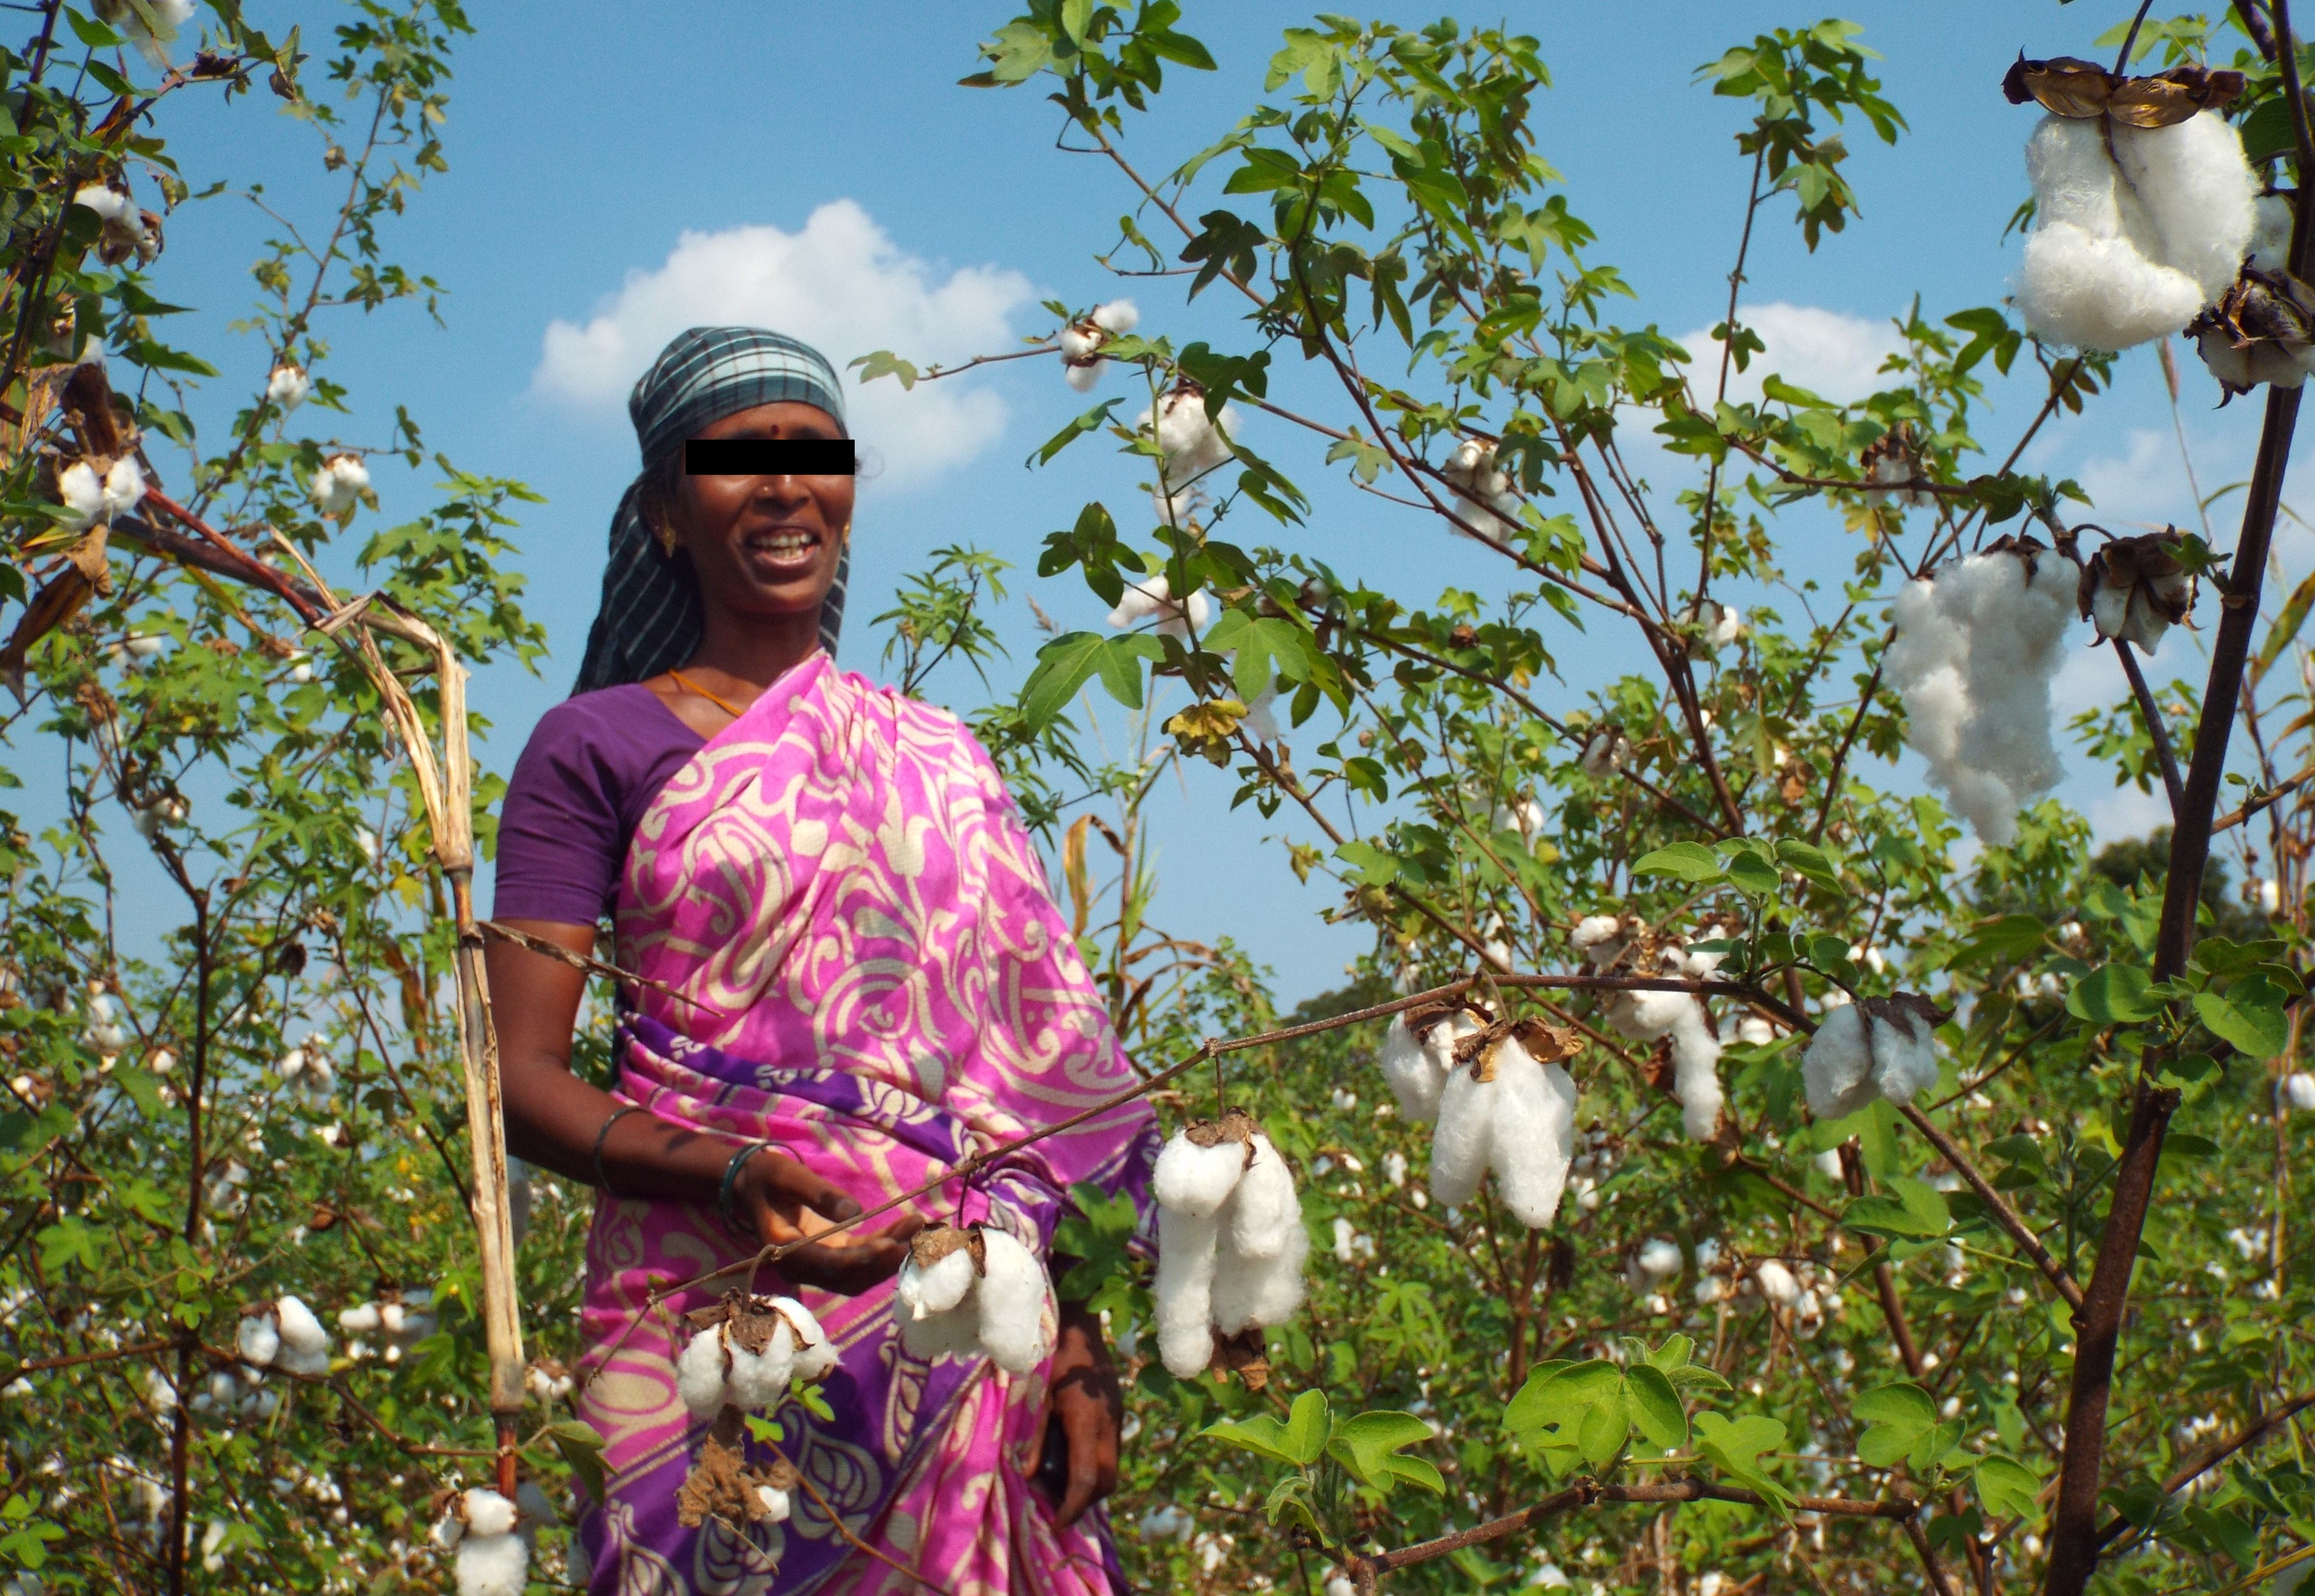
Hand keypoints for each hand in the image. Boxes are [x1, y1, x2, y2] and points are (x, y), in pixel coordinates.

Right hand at [732, 1148, 919, 1295]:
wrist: (749, 1185)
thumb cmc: (766, 1177)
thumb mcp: (787, 1175)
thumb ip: (818, 1193)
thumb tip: (855, 1212)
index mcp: (785, 1250)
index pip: (830, 1264)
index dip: (863, 1257)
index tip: (892, 1243)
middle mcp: (801, 1267)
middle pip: (849, 1277)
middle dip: (884, 1258)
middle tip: (914, 1230)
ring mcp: (816, 1266)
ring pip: (858, 1275)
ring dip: (889, 1257)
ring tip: (917, 1227)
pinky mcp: (829, 1256)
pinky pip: (859, 1262)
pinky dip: (883, 1250)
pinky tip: (905, 1230)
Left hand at [1037, 1297, 1121, 1525]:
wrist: (1076, 1318)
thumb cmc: (1048, 1353)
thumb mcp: (1035, 1395)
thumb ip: (1035, 1437)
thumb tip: (1028, 1476)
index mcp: (1086, 1418)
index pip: (1087, 1478)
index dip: (1072, 1508)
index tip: (1056, 1525)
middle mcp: (1108, 1421)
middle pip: (1107, 1479)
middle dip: (1085, 1502)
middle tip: (1057, 1512)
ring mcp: (1115, 1415)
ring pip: (1112, 1466)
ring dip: (1090, 1485)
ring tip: (1060, 1490)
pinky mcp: (1114, 1409)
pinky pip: (1109, 1449)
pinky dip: (1092, 1464)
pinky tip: (1069, 1461)